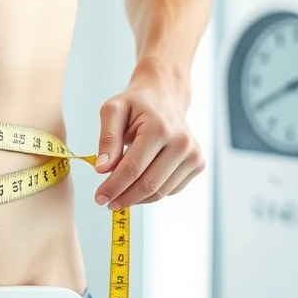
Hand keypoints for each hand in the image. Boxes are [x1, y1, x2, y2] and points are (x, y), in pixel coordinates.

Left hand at [93, 67, 204, 209]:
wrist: (165, 95)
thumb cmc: (137, 103)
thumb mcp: (113, 110)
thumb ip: (107, 139)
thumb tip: (102, 169)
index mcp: (159, 128)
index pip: (132, 168)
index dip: (113, 187)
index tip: (99, 197)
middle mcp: (181, 142)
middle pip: (148, 185)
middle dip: (124, 197)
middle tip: (107, 202)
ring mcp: (193, 154)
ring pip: (160, 192)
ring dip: (137, 198)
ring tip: (119, 195)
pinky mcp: (197, 163)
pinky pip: (171, 190)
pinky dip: (151, 193)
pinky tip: (138, 185)